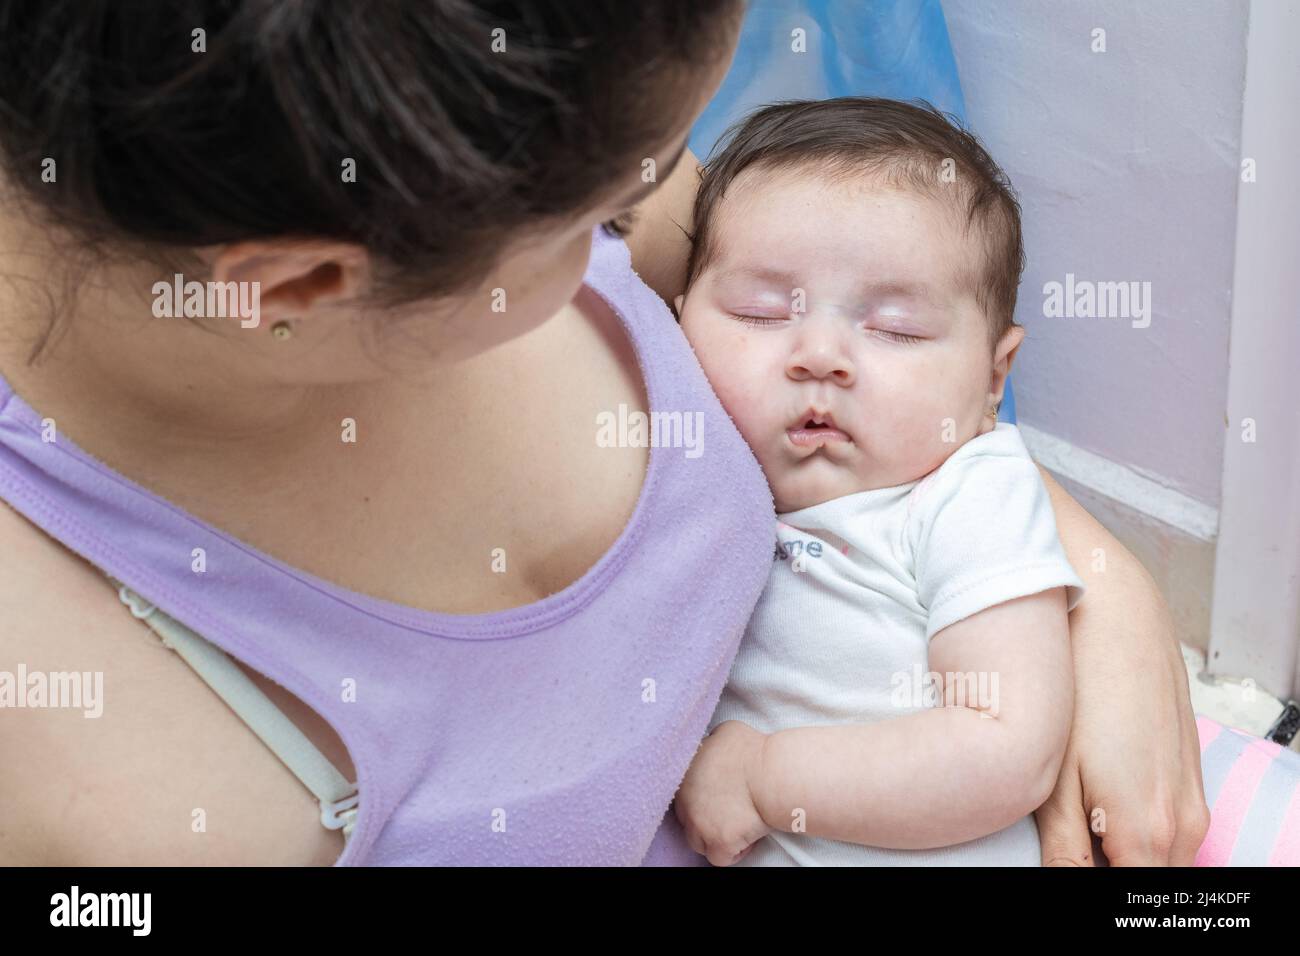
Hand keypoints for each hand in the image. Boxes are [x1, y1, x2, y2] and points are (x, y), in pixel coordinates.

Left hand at [673, 720, 771, 865]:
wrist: (773, 774)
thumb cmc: (757, 750)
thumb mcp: (725, 732)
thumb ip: (710, 743)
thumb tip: (711, 746)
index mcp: (685, 772)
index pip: (684, 795)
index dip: (702, 800)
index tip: (721, 799)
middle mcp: (684, 798)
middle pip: (687, 820)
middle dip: (706, 820)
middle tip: (732, 813)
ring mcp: (698, 822)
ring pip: (698, 842)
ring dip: (716, 838)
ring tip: (740, 826)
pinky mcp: (717, 841)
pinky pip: (718, 858)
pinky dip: (734, 852)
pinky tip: (748, 837)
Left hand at [1035, 568, 1210, 864]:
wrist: (1114, 613)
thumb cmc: (1076, 685)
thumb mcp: (1054, 777)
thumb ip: (1066, 849)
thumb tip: (1068, 886)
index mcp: (1146, 831)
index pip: (1127, 898)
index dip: (1090, 882)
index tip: (1065, 857)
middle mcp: (1181, 822)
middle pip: (1146, 881)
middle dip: (1105, 868)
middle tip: (1063, 836)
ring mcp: (1191, 796)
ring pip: (1159, 855)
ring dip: (1120, 849)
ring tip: (1074, 810)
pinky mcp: (1188, 771)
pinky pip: (1167, 825)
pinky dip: (1135, 824)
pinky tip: (1096, 788)